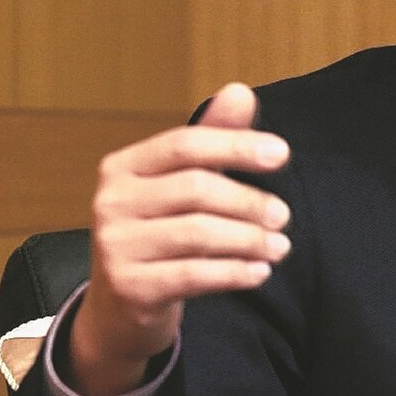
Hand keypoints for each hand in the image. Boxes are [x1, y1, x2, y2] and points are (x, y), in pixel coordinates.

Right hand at [68, 83, 291, 395]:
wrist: (122, 304)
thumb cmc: (160, 231)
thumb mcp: (182, 182)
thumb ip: (212, 139)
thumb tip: (240, 91)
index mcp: (124, 166)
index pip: (184, 144)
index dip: (235, 145)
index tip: (281, 153)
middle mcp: (112, 201)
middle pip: (195, 189)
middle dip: (248, 201)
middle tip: (283, 216)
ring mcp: (115, 245)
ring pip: (197, 234)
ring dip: (249, 240)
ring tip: (279, 246)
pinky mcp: (129, 287)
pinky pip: (192, 275)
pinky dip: (234, 273)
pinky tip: (259, 272)